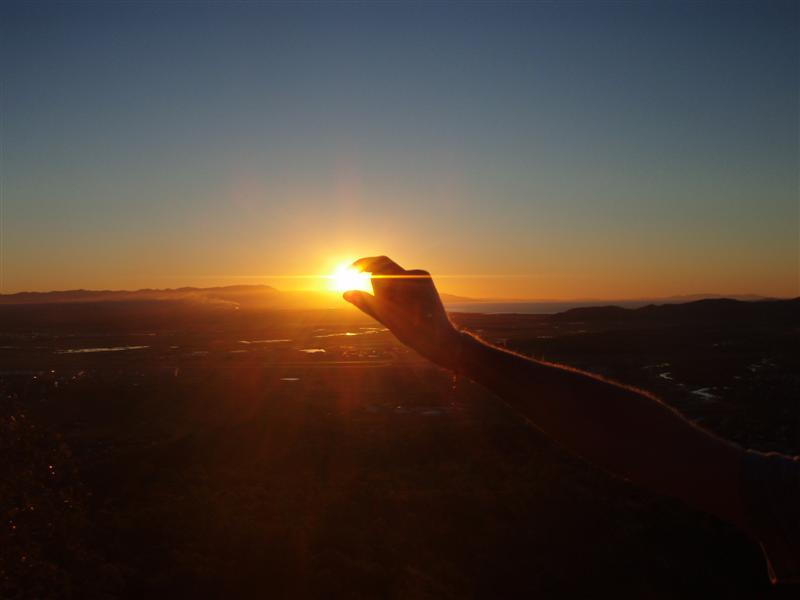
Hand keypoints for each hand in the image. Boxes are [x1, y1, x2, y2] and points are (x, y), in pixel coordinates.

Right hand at [343, 256, 460, 367]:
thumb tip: (345, 293)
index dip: (361, 263)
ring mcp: (423, 276)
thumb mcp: (386, 318)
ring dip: (387, 289)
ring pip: (394, 276)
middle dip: (376, 285)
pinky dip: (397, 289)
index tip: (348, 271)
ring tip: (396, 312)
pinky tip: (404, 307)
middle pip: (385, 271)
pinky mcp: (427, 281)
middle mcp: (415, 274)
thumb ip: (365, 303)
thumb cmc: (413, 332)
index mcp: (404, 282)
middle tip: (381, 308)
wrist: (441, 339)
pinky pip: (404, 280)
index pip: (378, 262)